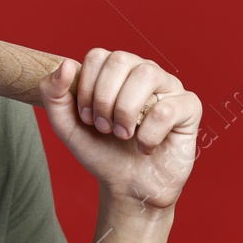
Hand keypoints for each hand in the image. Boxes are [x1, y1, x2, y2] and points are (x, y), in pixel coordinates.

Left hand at [38, 49, 200, 210]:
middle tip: (103, 128)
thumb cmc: (102, 151)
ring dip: (125, 112)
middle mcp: (143, 72)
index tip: (86, 117)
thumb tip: (65, 64)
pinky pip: (168, 108)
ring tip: (122, 135)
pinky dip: (148, 134)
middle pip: (121, 59)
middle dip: (103, 99)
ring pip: (147, 75)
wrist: (127, 187)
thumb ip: (53, 94)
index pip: (98, 56)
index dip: (86, 88)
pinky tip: (145, 147)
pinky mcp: (188, 108)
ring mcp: (169, 87)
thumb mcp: (67, 126)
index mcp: (116, 71)